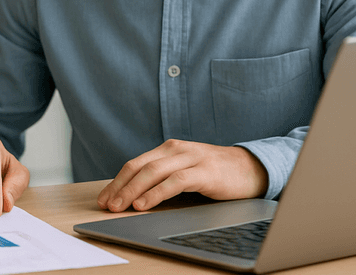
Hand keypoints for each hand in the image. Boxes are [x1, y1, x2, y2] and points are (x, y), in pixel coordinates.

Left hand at [97, 139, 267, 212]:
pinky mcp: (205, 172)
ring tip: (120, 206)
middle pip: (139, 167)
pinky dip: (156, 193)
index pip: (135, 164)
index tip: (104, 198)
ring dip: (132, 190)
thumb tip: (134, 195)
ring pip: (153, 172)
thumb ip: (163, 176)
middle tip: (107, 204)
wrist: (251, 168)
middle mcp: (176, 150)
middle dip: (120, 187)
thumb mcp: (184, 170)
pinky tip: (145, 204)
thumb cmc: (214, 172)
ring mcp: (190, 158)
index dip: (117, 181)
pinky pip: (175, 182)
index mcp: (168, 149)